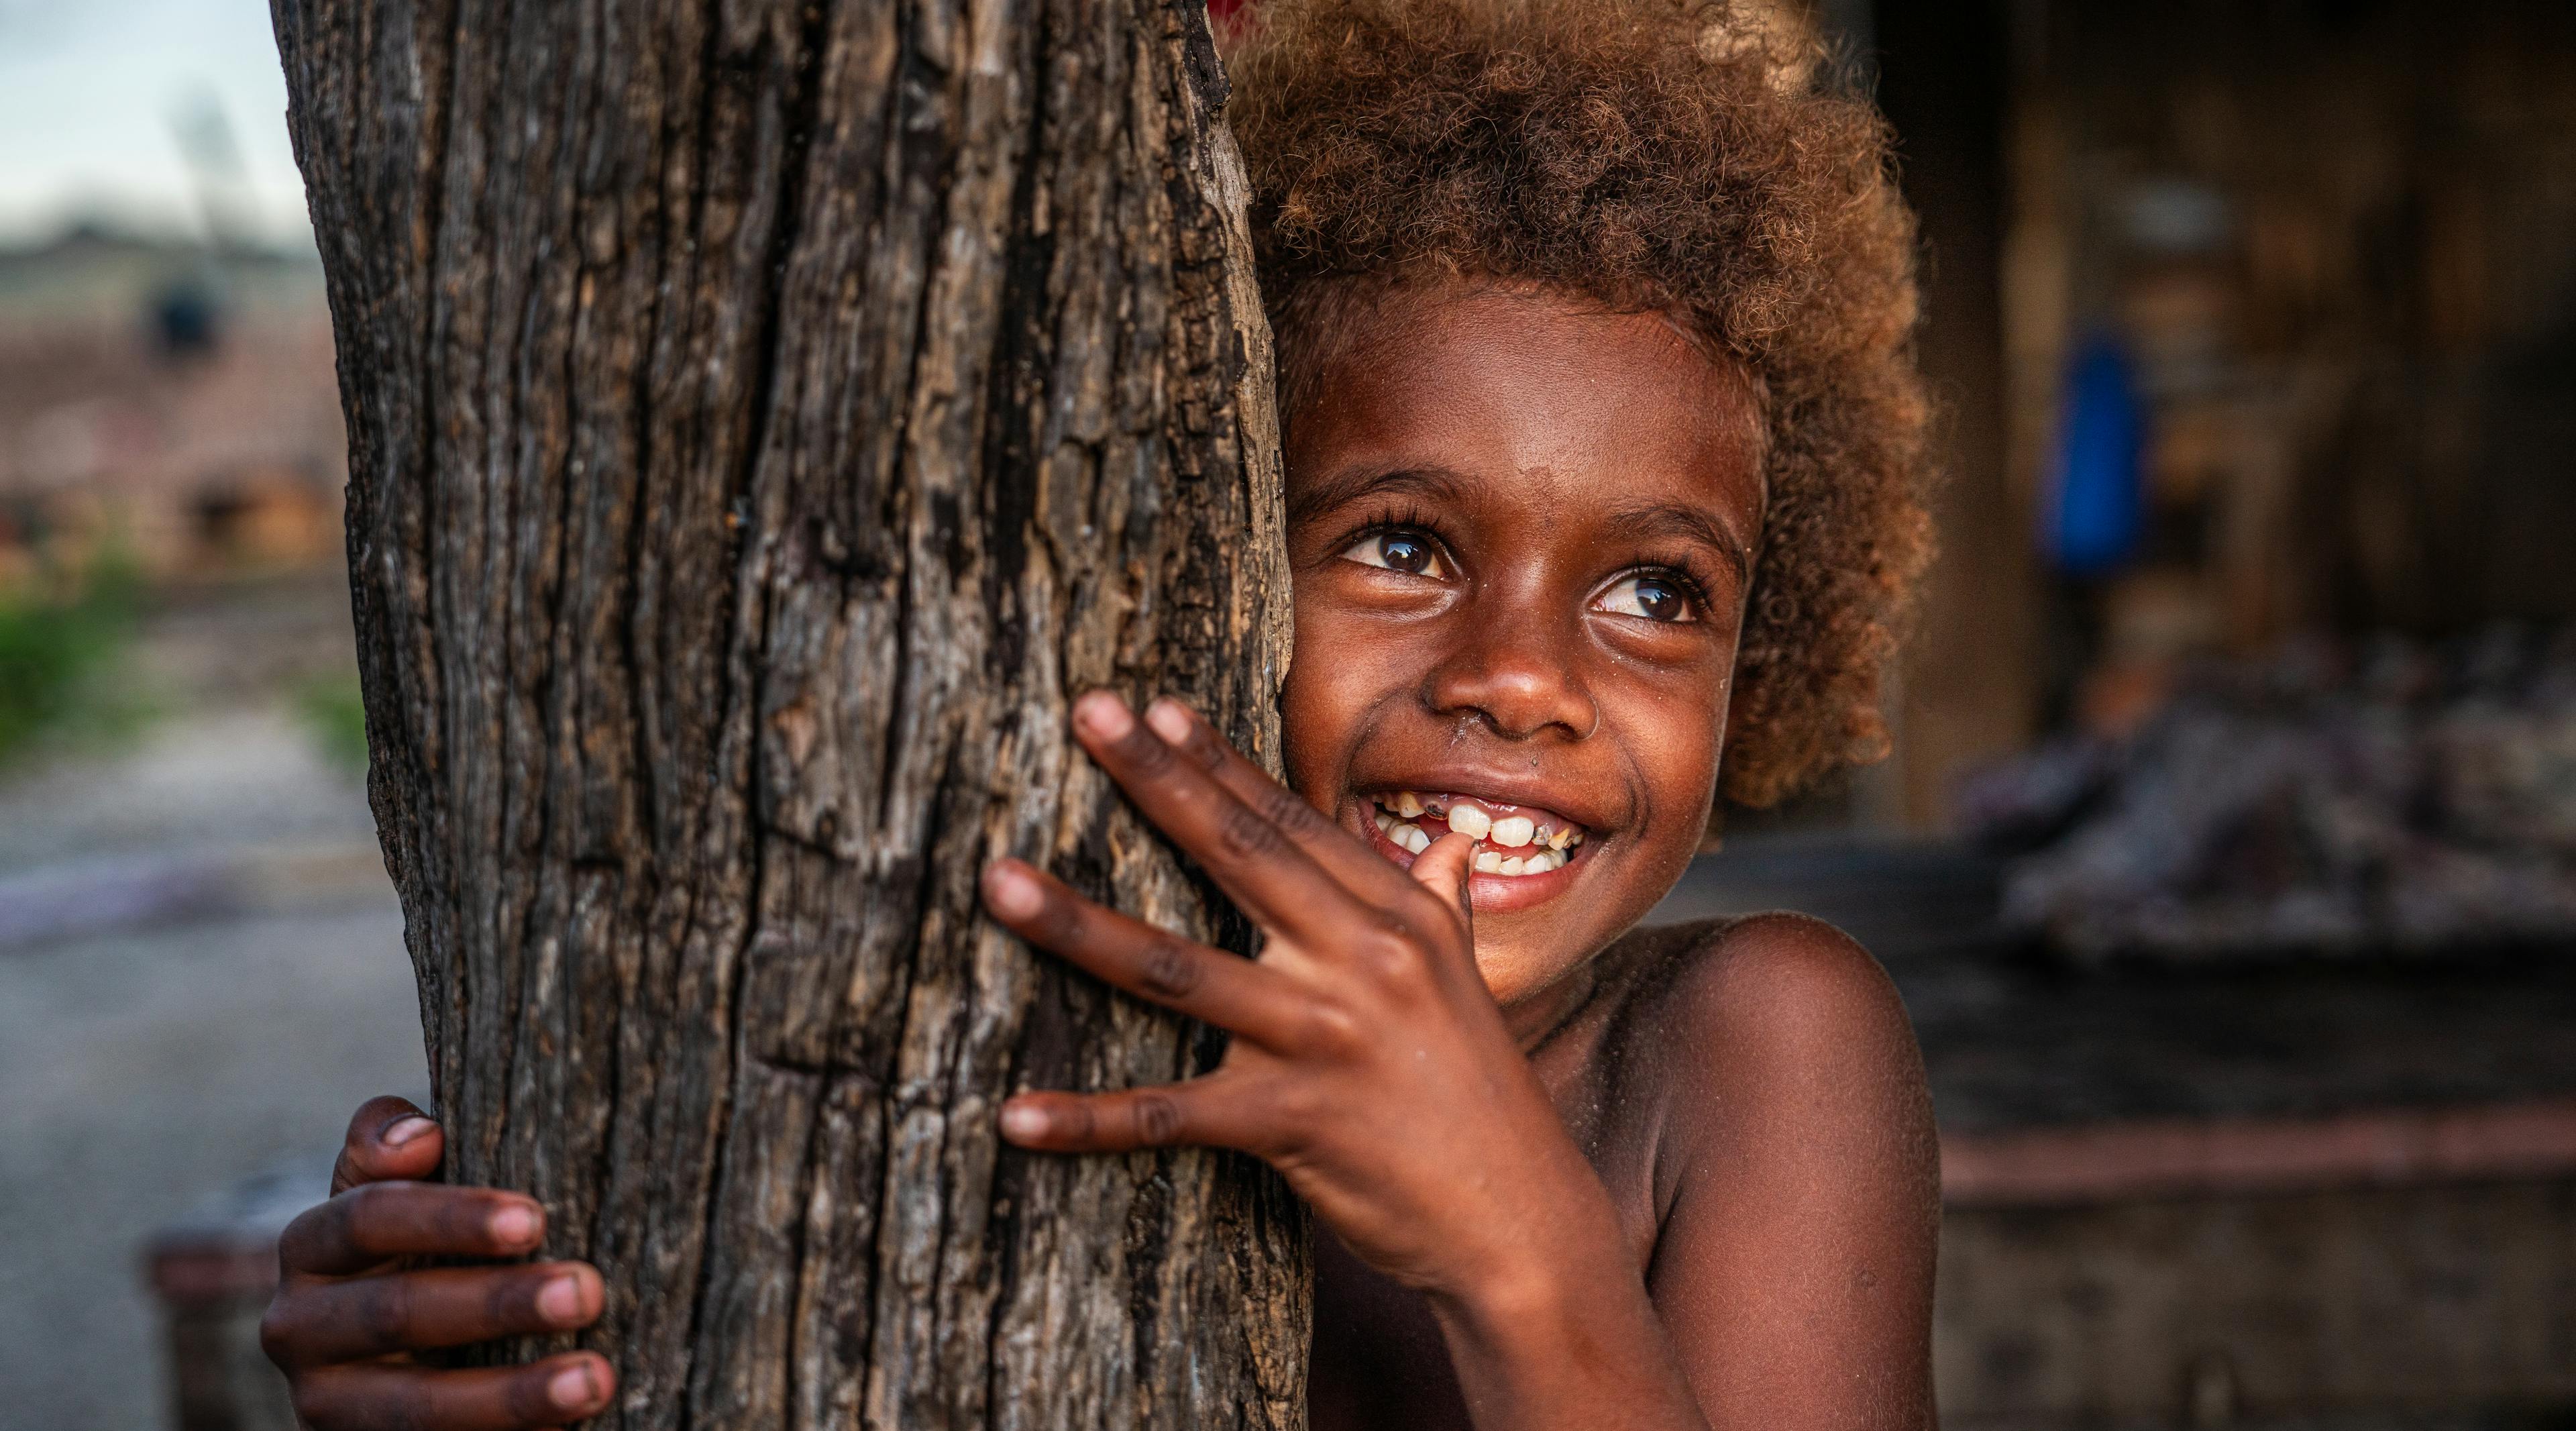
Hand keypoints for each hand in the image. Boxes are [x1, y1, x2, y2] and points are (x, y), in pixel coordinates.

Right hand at [259, 1097, 615, 1429]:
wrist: (393, 1345)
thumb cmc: (422, 1241)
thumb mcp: (403, 1187)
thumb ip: (391, 1144)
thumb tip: (417, 1136)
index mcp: (311, 1247)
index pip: (370, 1219)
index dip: (450, 1217)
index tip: (534, 1220)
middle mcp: (298, 1328)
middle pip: (397, 1315)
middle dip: (497, 1305)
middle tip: (588, 1293)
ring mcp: (326, 1404)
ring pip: (414, 1409)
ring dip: (510, 1397)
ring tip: (594, 1380)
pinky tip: (564, 1429)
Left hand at [984, 692, 1611, 1302]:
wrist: (1522, 1223)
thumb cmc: (1482, 1102)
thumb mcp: (1470, 986)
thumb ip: (1446, 907)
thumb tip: (1457, 844)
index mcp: (1400, 919)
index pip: (1290, 824)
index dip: (1219, 762)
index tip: (1154, 708)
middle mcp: (1365, 959)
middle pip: (1237, 854)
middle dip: (1155, 779)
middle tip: (1083, 712)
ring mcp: (1325, 1037)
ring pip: (1177, 969)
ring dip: (1077, 926)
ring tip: (997, 881)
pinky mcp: (1294, 1121)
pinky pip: (1169, 1115)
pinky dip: (1088, 1121)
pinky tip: (1014, 1116)